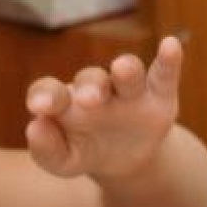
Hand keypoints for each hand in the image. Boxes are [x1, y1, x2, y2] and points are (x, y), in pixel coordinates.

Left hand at [24, 37, 186, 181]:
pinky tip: (171, 45)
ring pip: (128, 72)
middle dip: (90, 86)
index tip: (39, 108)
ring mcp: (128, 90)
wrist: (124, 158)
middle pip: (91, 78)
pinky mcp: (159, 95)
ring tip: (122, 69)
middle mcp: (95, 89)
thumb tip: (35, 127)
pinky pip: (163, 74)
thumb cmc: (85, 152)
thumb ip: (47, 150)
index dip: (44, 95)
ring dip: (127, 69)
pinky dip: (169, 60)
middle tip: (88, 100)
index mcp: (66, 102)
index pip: (50, 90)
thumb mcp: (65, 161)